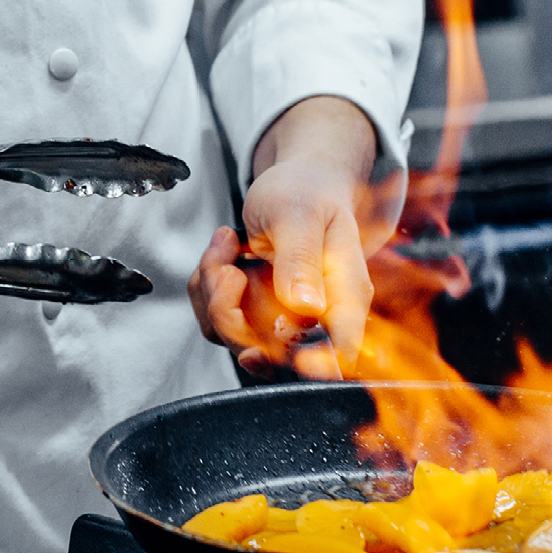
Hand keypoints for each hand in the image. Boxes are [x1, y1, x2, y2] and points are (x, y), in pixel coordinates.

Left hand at [189, 95, 395, 377]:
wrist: (297, 185)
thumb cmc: (307, 193)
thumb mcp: (300, 214)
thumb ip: (302, 257)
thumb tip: (307, 307)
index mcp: (344, 296)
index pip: (338, 352)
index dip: (306, 367)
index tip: (259, 350)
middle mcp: (316, 318)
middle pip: (270, 355)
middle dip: (230, 312)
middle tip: (226, 265)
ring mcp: (283, 321)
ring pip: (233, 339)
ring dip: (213, 292)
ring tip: (225, 244)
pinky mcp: (255, 316)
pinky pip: (217, 322)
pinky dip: (206, 288)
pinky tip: (224, 251)